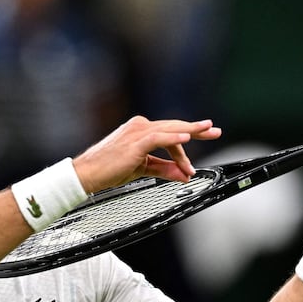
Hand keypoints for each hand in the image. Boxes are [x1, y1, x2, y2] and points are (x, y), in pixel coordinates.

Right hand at [72, 115, 221, 193]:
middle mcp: (140, 127)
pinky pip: (158, 137)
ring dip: (190, 133)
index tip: (201, 146)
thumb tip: (185, 174)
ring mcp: (137, 132)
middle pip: (174, 126)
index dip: (187, 141)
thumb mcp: (142, 170)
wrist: (87, 174)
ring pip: (169, 130)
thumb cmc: (109, 170)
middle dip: (196, 129)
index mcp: (141, 131)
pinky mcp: (135, 142)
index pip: (170, 133)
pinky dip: (174, 138)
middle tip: (215, 130)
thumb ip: (164, 169)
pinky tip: (187, 138)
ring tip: (207, 132)